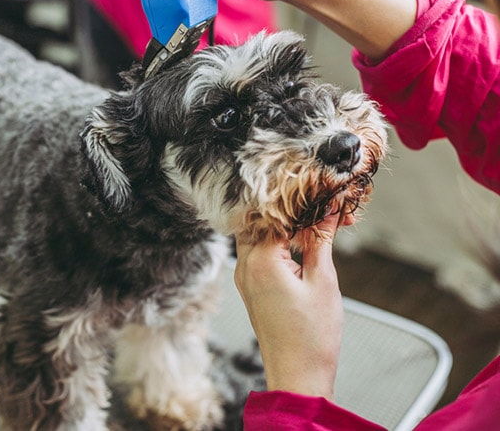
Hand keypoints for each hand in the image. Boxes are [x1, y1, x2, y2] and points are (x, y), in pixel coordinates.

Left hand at [234, 215, 343, 399]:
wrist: (297, 375)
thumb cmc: (311, 336)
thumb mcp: (323, 280)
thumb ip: (321, 240)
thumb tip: (328, 210)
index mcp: (260, 260)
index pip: (276, 214)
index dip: (304, 204)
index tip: (327, 197)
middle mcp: (244, 266)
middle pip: (260, 221)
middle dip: (290, 211)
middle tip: (321, 209)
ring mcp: (244, 277)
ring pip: (258, 236)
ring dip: (284, 228)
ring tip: (316, 227)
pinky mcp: (250, 288)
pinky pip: (258, 254)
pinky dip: (278, 244)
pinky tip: (303, 245)